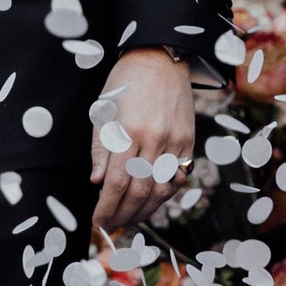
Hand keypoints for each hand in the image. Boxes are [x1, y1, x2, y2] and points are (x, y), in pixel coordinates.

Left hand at [91, 48, 196, 235]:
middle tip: (111, 227)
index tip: (97, 221)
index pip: (117, 182)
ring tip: (129, 220)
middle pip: (140, 191)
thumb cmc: (125, 83)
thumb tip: (98, 183)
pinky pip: (179, 177)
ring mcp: (175, 142)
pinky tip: (152, 202)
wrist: (161, 59)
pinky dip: (165, 194)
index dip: (107, 207)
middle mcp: (155, 139)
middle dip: (123, 214)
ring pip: (162, 189)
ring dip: (144, 211)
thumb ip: (101, 149)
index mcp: (128, 131)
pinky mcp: (189, 142)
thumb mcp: (103, 111)